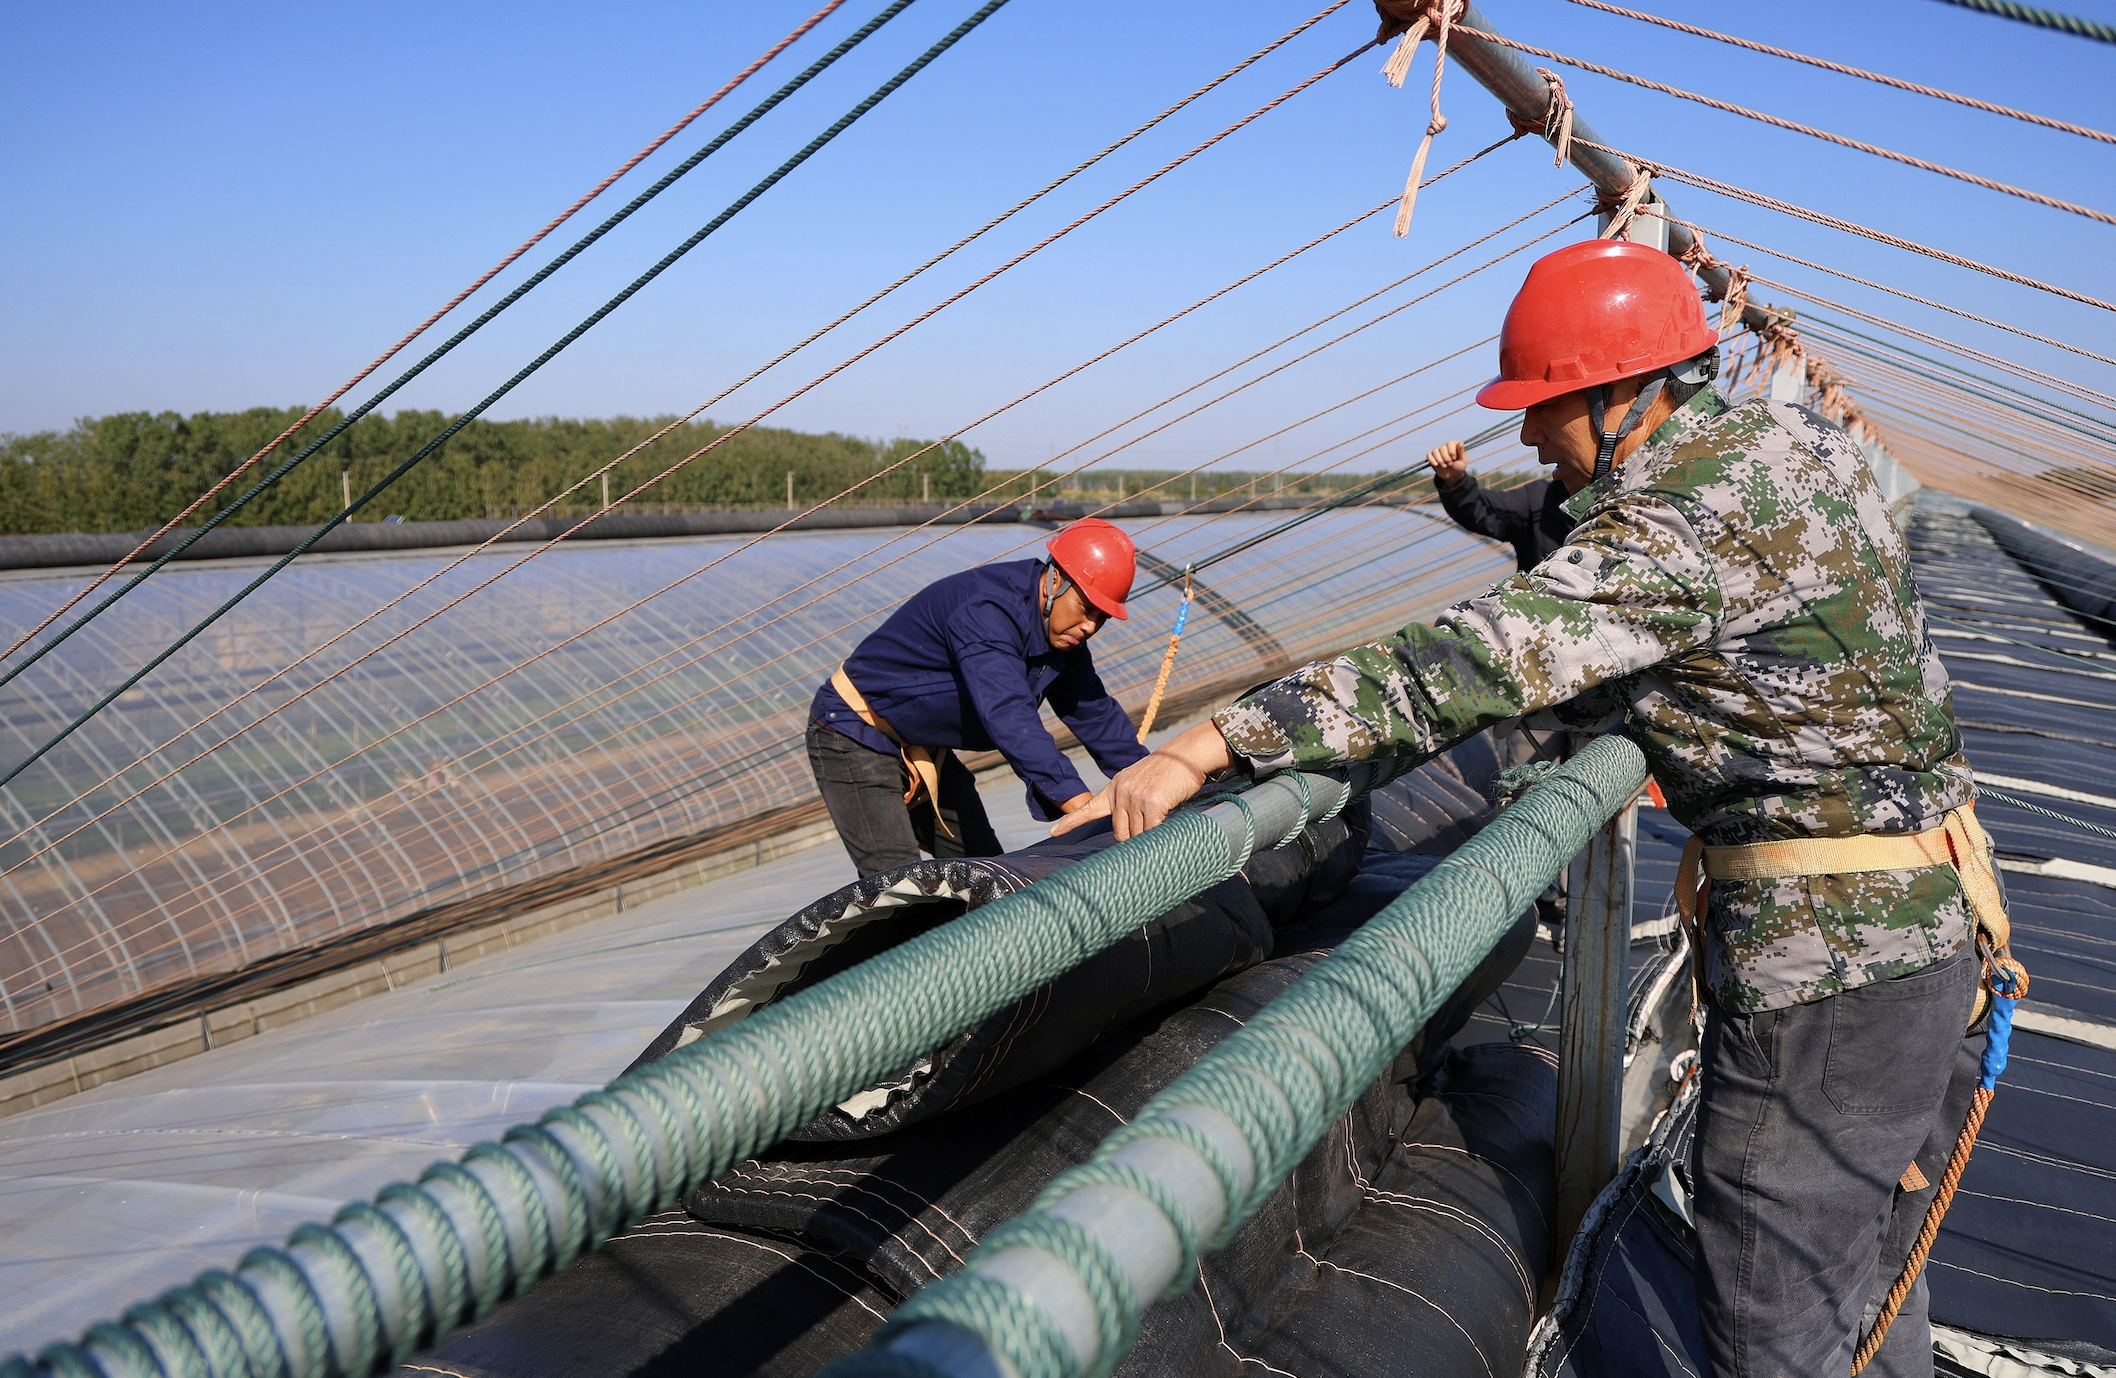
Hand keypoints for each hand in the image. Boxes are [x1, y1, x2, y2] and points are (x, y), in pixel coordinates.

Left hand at [1052, 721, 1233, 840]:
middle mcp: (1121, 793)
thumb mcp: (1139, 782)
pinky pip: (1151, 832)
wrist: (1185, 755)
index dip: (1070, 822)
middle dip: (1133, 838)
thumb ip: (1128, 802)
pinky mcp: (1152, 803)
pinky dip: (1158, 836)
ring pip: (1136, 835)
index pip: (1088, 808)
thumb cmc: (1166, 773)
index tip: (1053, 832)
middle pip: (1119, 833)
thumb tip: (1130, 833)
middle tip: (1149, 829)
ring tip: (1161, 820)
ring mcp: (1135, 798)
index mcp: (1114, 788)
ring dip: (1149, 837)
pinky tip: (1165, 826)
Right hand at [1427, 439, 1467, 488]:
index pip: (1450, 443)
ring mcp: (1438, 451)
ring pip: (1435, 451)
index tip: (1454, 459)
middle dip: (1446, 457)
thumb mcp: (1463, 460)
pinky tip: (1436, 464)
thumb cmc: (1459, 466)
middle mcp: (1445, 446)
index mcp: (1454, 445)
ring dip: (1440, 460)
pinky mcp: (1432, 456)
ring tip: (1444, 466)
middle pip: (1442, 448)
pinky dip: (1432, 460)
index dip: (1451, 451)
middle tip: (1450, 464)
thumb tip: (1461, 442)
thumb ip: (1462, 452)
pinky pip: (1429, 455)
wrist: (1452, 475)